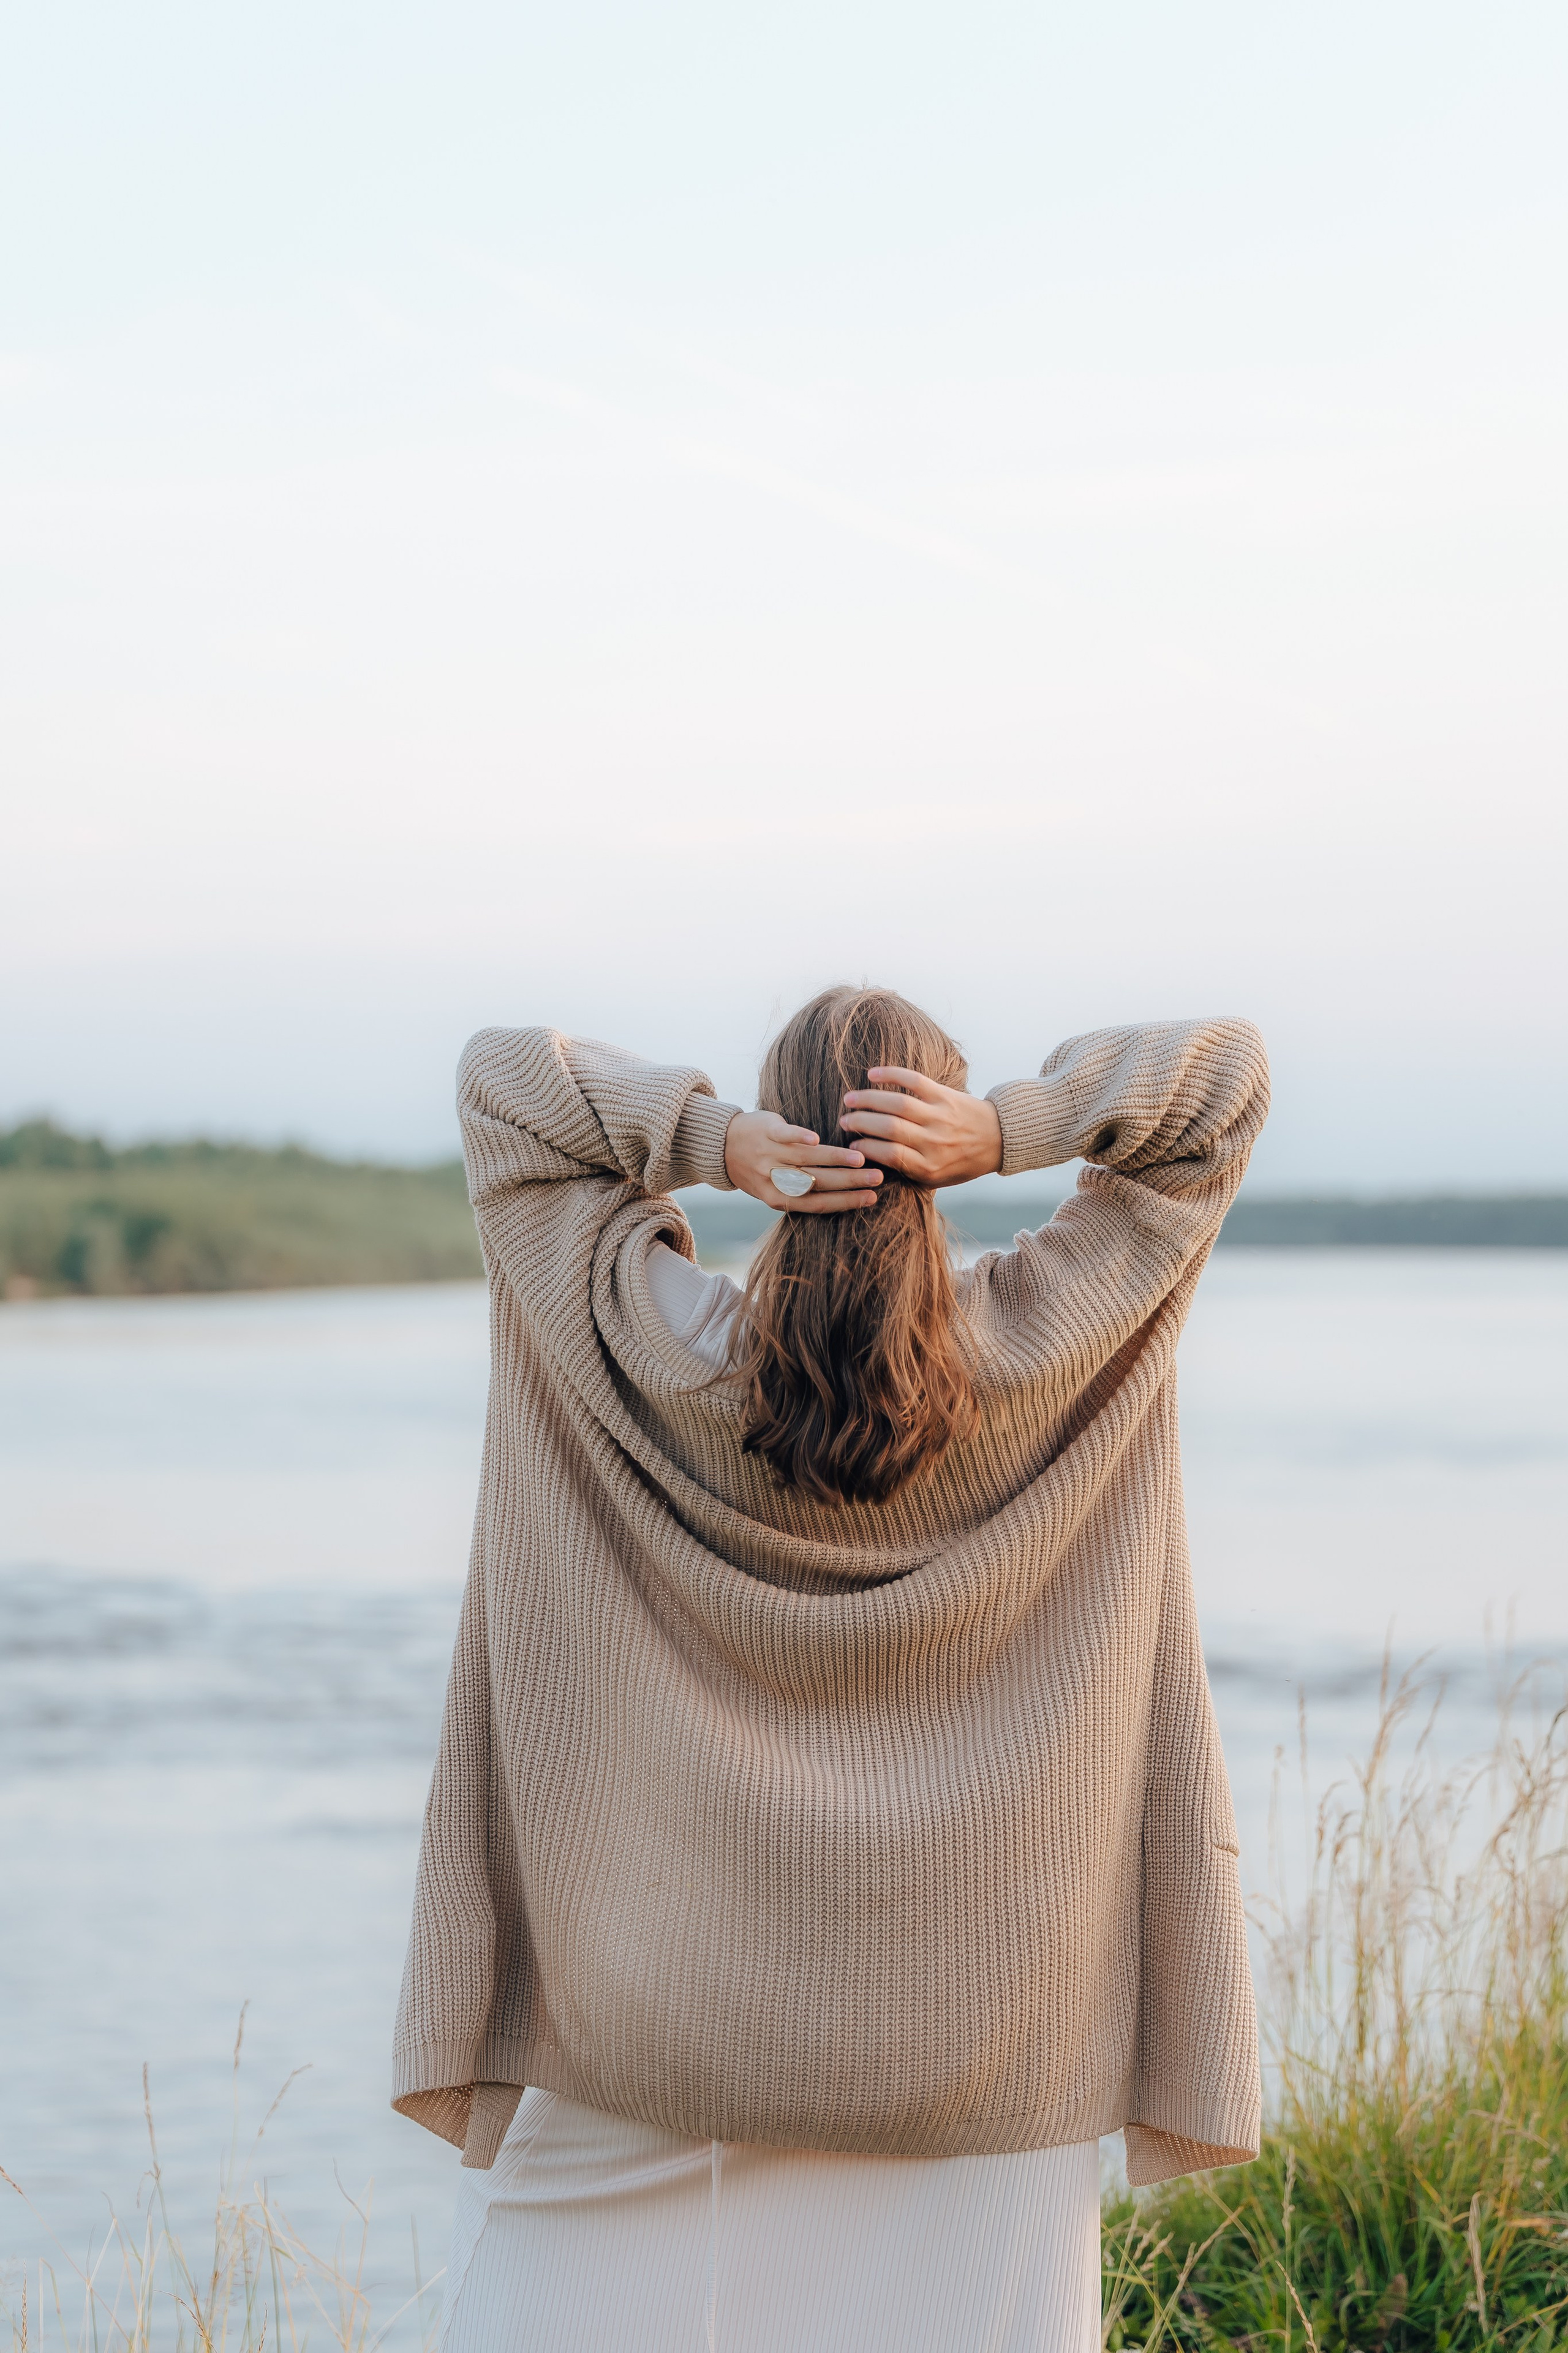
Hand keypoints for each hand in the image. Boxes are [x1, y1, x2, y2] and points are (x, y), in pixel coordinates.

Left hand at [723, 1109, 884, 1213]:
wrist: (722, 1144)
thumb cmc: (757, 1169)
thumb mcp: (773, 1189)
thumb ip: (802, 1193)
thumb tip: (845, 1196)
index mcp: (777, 1198)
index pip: (818, 1204)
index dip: (846, 1202)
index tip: (872, 1198)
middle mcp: (773, 1179)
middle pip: (817, 1183)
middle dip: (850, 1182)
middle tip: (877, 1179)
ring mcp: (769, 1155)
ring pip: (806, 1160)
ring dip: (835, 1160)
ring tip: (862, 1160)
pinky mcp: (766, 1131)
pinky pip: (784, 1136)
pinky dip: (799, 1137)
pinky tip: (817, 1139)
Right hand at [840, 1068, 1002, 1187]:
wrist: (999, 1138)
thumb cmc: (963, 1161)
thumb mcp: (938, 1178)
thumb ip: (909, 1171)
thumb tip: (871, 1161)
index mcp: (930, 1167)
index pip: (890, 1155)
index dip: (865, 1149)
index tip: (851, 1145)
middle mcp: (935, 1141)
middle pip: (889, 1128)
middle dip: (860, 1122)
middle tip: (844, 1120)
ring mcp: (940, 1116)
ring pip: (897, 1103)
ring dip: (869, 1099)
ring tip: (850, 1099)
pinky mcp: (945, 1094)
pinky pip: (915, 1080)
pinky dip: (892, 1074)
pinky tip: (873, 1074)